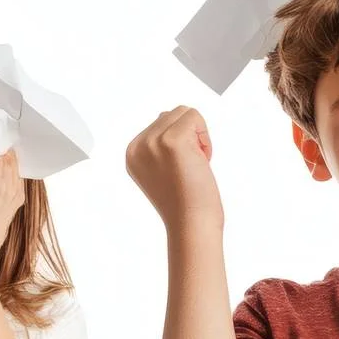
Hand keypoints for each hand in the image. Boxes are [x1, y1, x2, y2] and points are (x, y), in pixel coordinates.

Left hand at [0, 150, 25, 280]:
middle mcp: (3, 218)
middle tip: (13, 153)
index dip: (15, 182)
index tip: (14, 168)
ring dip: (8, 168)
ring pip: (7, 187)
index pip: (14, 199)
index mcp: (3, 224)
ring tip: (7, 153)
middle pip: (14, 189)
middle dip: (14, 170)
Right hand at [126, 105, 221, 226]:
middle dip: (190, 137)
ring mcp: (153, 142)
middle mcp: (138, 146)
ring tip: (194, 165)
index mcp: (133, 153)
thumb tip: (167, 114)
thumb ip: (159, 145)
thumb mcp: (161, 171)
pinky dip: (205, 138)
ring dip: (198, 137)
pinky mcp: (172, 141)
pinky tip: (200, 162)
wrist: (191, 225)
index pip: (162, 123)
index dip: (181, 144)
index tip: (180, 170)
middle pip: (173, 114)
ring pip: (185, 113)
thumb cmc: (185, 203)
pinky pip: (195, 117)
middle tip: (190, 168)